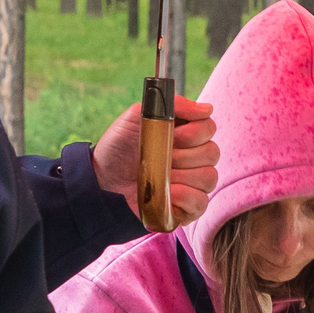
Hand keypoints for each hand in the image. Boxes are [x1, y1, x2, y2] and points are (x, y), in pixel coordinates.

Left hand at [93, 96, 217, 227]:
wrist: (101, 180)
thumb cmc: (118, 148)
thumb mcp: (138, 116)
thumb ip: (171, 105)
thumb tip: (206, 109)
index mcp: (185, 135)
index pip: (209, 128)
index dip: (193, 132)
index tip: (172, 135)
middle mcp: (193, 159)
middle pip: (212, 152)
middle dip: (183, 155)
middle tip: (160, 157)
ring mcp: (192, 184)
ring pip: (208, 176)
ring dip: (182, 176)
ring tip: (159, 177)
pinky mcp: (188, 207)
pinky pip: (201, 201)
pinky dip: (183, 196)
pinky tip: (166, 193)